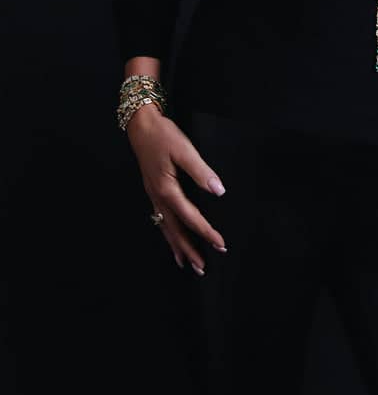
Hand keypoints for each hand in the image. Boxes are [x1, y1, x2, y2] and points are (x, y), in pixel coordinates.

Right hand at [126, 104, 227, 274]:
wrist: (141, 126)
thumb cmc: (163, 136)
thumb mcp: (184, 150)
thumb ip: (201, 172)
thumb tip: (219, 191)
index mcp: (167, 190)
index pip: (191, 218)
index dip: (206, 232)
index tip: (220, 245)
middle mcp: (158, 198)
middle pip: (175, 230)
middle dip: (189, 250)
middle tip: (202, 268)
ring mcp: (153, 196)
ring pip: (166, 228)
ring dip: (177, 246)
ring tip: (187, 263)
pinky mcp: (153, 191)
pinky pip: (160, 220)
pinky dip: (168, 233)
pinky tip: (172, 239)